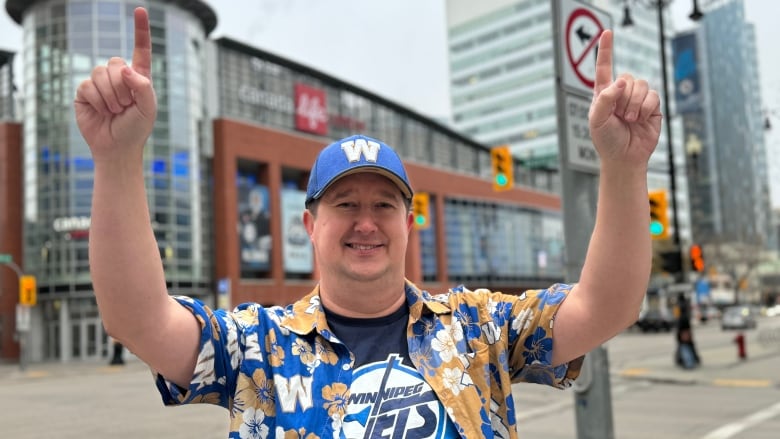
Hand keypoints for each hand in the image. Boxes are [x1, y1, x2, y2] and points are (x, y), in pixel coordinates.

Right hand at [74, 7, 155, 161]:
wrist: (117, 148)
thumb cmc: (136, 129)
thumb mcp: (148, 109)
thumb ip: (143, 87)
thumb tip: (126, 69)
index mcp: (139, 77)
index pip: (141, 50)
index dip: (140, 30)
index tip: (140, 10)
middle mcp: (119, 76)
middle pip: (115, 63)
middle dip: (121, 88)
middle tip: (125, 107)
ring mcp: (100, 83)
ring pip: (100, 73)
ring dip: (110, 96)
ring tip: (115, 111)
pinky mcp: (84, 92)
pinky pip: (87, 85)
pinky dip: (97, 100)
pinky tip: (102, 112)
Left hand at [589, 30, 661, 167]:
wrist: (624, 158)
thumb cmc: (606, 140)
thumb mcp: (597, 120)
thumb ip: (605, 98)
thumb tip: (621, 81)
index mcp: (603, 94)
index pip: (604, 68)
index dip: (606, 50)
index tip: (607, 33)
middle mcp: (621, 93)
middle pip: (627, 78)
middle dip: (623, 97)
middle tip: (620, 116)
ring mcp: (638, 98)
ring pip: (641, 85)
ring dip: (634, 103)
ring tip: (629, 119)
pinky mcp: (652, 106)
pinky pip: (653, 95)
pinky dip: (646, 107)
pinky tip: (640, 119)